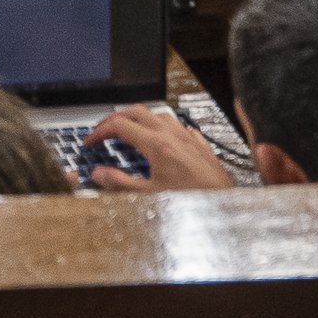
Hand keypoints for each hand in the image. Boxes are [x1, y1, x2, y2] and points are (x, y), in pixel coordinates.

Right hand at [85, 105, 232, 190]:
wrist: (226, 206)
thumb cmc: (194, 202)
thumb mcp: (150, 196)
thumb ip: (121, 183)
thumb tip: (99, 175)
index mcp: (157, 144)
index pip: (120, 125)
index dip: (100, 131)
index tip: (91, 141)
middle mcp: (173, 135)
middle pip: (137, 111)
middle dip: (117, 118)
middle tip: (105, 130)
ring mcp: (189, 138)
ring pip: (160, 115)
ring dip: (141, 120)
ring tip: (133, 131)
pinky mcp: (201, 146)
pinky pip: (181, 127)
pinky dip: (166, 129)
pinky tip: (166, 139)